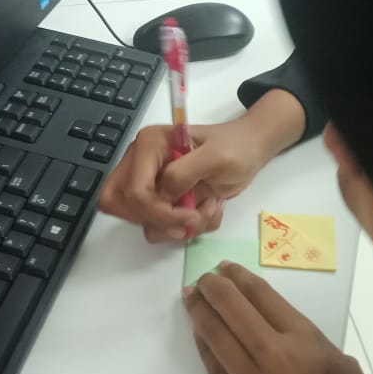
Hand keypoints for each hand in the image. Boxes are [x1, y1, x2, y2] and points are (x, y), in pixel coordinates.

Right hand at [99, 118, 272, 241]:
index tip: (191, 215)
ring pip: (143, 223)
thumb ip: (184, 172)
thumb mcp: (216, 156)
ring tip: (205, 208)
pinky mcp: (161, 201)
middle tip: (192, 216)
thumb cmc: (235, 147)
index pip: (133, 191)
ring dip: (177, 227)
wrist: (249, 151)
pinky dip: (184, 228)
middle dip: (160, 221)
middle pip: (124, 208)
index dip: (158, 211)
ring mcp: (149, 184)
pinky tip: (204, 209)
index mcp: (148, 145)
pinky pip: (160, 228)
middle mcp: (140, 164)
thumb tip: (164, 195)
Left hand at [184, 262, 372, 373]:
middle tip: (202, 280)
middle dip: (213, 289)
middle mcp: (277, 360)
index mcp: (310, 344)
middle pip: (233, 310)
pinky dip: (206, 353)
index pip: (264, 297)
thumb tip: (280, 336)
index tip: (226, 269)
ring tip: (191, 300)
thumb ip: (311, 349)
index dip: (240, 278)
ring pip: (216, 340)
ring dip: (200, 315)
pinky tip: (200, 340)